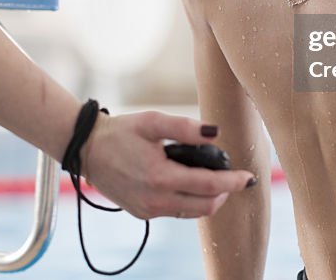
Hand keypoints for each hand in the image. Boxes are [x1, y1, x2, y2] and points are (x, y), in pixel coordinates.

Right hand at [80, 111, 257, 219]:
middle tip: (232, 177)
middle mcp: (155, 200)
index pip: (209, 186)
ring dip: (208, 198)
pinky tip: (189, 183)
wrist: (85, 149)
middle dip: (224, 193)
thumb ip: (185, 128)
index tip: (249, 177)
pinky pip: (175, 212)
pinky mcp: (142, 214)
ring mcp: (148, 210)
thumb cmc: (120, 132)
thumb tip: (216, 133)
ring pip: (192, 212)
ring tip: (214, 179)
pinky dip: (189, 201)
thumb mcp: (153, 122)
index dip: (233, 182)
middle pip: (205, 206)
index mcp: (161, 177)